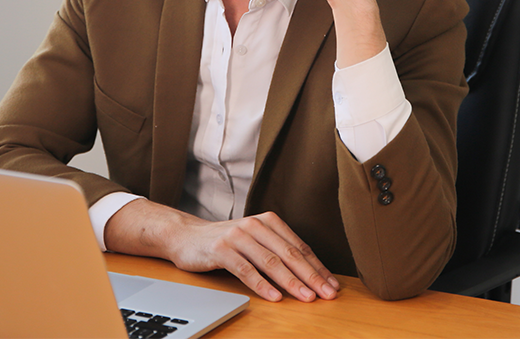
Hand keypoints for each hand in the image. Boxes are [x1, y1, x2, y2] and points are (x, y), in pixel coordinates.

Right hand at [103, 199, 338, 301]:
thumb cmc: (226, 242)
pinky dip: (262, 285)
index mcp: (269, 221)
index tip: (333, 286)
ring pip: (270, 261)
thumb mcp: (255, 241)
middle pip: (289, 254)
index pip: (299, 247)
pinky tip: (274, 297)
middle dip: (311, 277)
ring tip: (307, 298)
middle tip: (327, 294)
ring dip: (291, 282)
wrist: (187, 236)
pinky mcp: (221, 248)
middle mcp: (255, 225)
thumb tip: (310, 275)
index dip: (318, 268)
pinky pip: (245, 269)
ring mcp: (237, 236)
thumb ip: (278, 252)